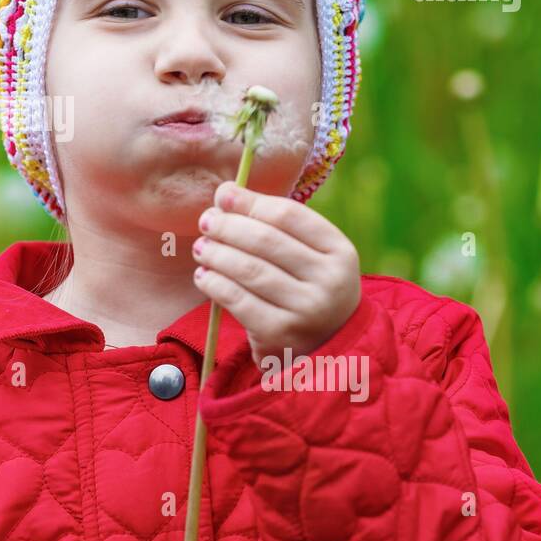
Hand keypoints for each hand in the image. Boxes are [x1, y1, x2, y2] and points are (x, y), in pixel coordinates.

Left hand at [192, 182, 360, 366]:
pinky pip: (237, 300)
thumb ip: (273, 225)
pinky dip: (214, 284)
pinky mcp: (281, 333)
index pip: (288, 215)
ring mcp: (307, 309)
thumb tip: (226, 192)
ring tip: (202, 248)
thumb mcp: (309, 256)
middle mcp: (329, 279)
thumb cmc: (307, 288)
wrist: (326, 348)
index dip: (251, 202)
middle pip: (266, 240)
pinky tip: (204, 276)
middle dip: (228, 226)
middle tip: (206, 222)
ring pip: (249, 269)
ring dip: (217, 254)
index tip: (224, 195)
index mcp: (339, 250)